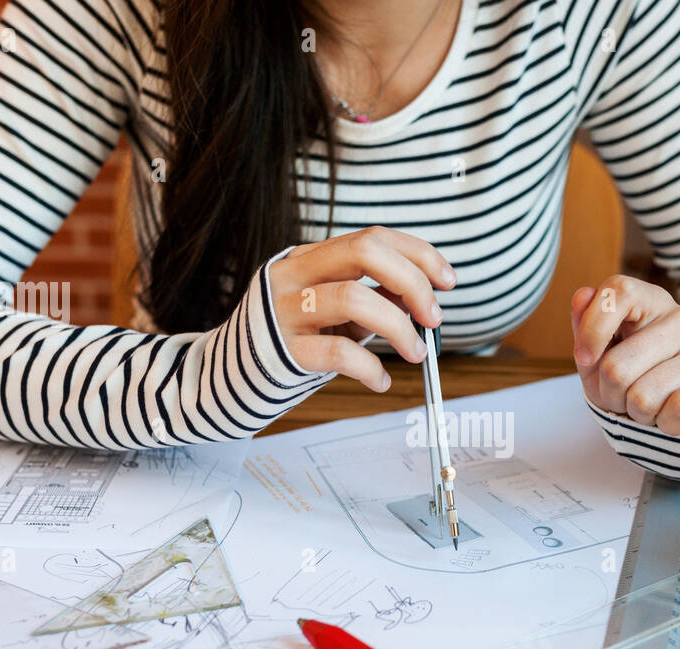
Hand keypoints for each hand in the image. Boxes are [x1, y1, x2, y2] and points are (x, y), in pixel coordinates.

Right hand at [268, 226, 455, 391]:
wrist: (231, 379)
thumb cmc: (292, 342)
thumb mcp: (333, 313)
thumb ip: (373, 299)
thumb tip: (421, 298)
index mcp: (308, 258)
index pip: (372, 237)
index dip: (418, 254)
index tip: (447, 280)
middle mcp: (293, 275)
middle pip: (363, 251)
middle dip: (411, 281)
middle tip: (433, 317)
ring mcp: (284, 310)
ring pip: (353, 297)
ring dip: (398, 327)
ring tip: (416, 353)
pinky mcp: (283, 350)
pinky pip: (337, 353)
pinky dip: (371, 368)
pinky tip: (381, 381)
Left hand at [571, 276, 679, 436]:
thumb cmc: (637, 381)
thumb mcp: (600, 358)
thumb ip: (586, 328)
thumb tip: (582, 296)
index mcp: (653, 302)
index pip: (619, 292)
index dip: (592, 329)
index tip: (585, 358)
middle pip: (616, 366)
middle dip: (610, 394)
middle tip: (624, 397)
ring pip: (644, 396)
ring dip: (638, 414)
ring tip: (651, 407)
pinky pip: (679, 411)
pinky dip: (666, 426)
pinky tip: (673, 417)